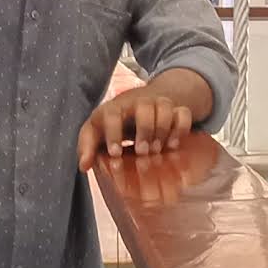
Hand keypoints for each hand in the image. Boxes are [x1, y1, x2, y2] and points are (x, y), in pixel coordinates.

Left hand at [78, 86, 192, 171]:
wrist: (139, 101)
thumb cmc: (112, 121)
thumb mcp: (95, 130)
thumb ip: (87, 146)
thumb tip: (83, 166)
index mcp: (115, 107)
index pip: (112, 114)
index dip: (113, 133)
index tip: (115, 154)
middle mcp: (137, 101)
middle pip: (144, 107)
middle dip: (144, 130)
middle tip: (142, 152)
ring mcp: (158, 103)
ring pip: (165, 108)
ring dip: (163, 130)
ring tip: (157, 150)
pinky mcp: (174, 108)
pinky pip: (183, 113)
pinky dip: (181, 128)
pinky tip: (173, 145)